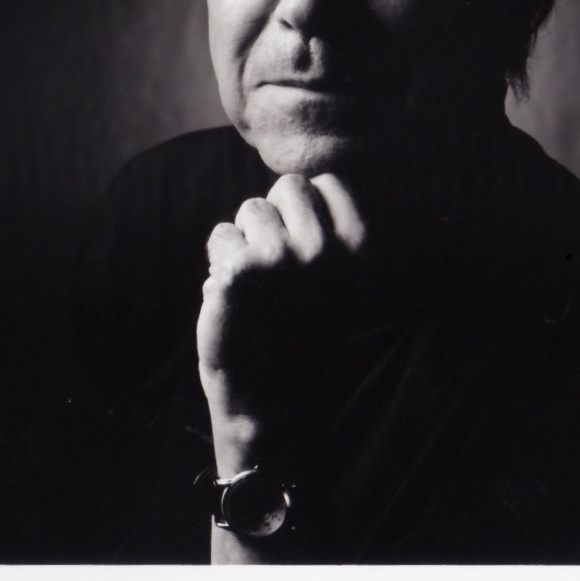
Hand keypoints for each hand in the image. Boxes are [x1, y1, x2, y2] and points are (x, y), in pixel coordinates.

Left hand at [197, 172, 365, 476]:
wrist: (274, 397)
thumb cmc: (303, 330)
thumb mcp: (339, 279)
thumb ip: (329, 229)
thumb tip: (301, 182)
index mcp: (359, 248)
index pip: (325, 182)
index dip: (307, 210)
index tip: (306, 249)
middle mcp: (324, 249)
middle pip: (287, 187)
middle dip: (277, 217)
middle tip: (279, 267)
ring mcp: (280, 257)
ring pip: (249, 210)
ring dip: (246, 240)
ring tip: (259, 286)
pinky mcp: (238, 271)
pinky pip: (220, 237)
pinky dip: (220, 263)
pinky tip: (235, 297)